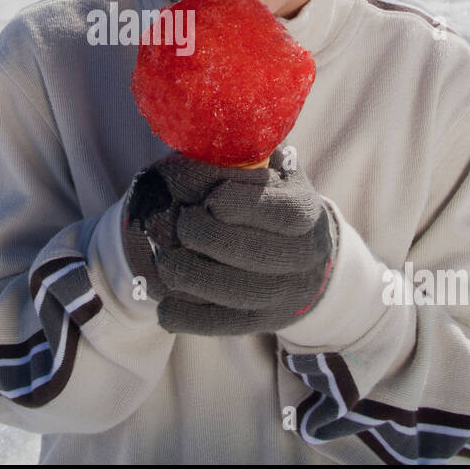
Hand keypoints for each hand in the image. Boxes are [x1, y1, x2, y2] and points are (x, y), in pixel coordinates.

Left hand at [122, 150, 334, 335]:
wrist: (299, 256)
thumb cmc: (265, 198)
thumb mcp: (262, 170)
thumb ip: (233, 159)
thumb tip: (192, 143)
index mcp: (304, 209)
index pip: (281, 210)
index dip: (243, 204)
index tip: (212, 200)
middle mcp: (304, 255)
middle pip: (254, 255)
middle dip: (207, 238)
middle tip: (179, 225)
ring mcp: (285, 293)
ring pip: (235, 293)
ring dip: (191, 276)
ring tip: (166, 260)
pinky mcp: (263, 322)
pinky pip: (222, 325)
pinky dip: (187, 316)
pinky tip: (164, 303)